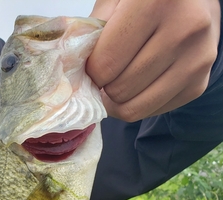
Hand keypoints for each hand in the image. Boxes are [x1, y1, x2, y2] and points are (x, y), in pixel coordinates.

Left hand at [87, 0, 220, 120]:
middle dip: (105, 87)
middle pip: (120, 90)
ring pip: (136, 108)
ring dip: (119, 101)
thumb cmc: (148, 0)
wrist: (195, 3)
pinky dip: (139, 104)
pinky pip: (153, 112)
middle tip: (107, 74)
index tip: (92, 65)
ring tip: (119, 82)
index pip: (105, 65)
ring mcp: (197, 60)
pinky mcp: (200, 83)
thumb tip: (75, 75)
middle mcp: (185, 30)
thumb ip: (94, 32)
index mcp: (157, 2)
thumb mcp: (117, 0)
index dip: (91, 72)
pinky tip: (141, 84)